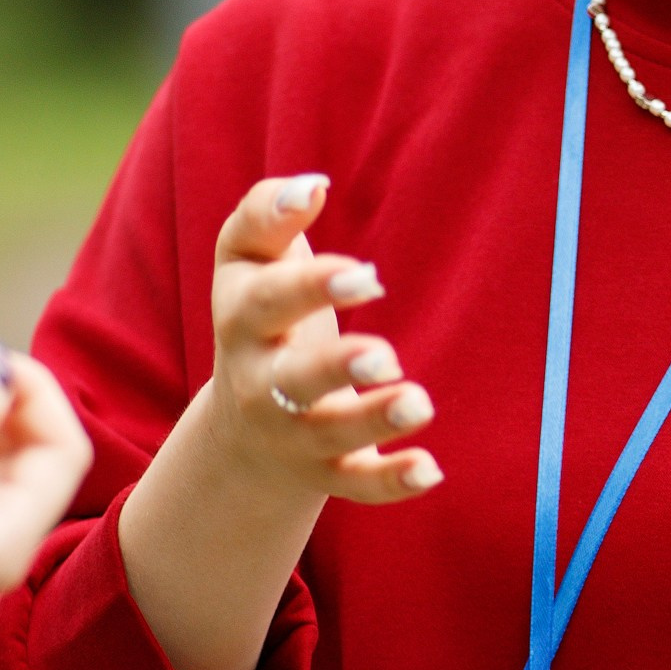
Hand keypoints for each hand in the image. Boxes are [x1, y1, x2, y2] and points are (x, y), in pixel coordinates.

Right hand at [202, 174, 439, 506]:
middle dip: (337, 367)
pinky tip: (431, 468)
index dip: (313, 287)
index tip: (368, 275)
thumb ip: (267, 212)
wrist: (240, 425)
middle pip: (292, 379)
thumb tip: (310, 186)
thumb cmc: (261, 314)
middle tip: (386, 357)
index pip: (267, 302)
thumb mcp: (246, 261)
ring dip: (374, 421)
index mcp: (242, 319)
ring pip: (328, 433)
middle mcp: (259, 382)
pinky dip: (390, 481)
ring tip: (420, 402)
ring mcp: (291, 432)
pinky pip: (355, 483)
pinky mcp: (325, 471)